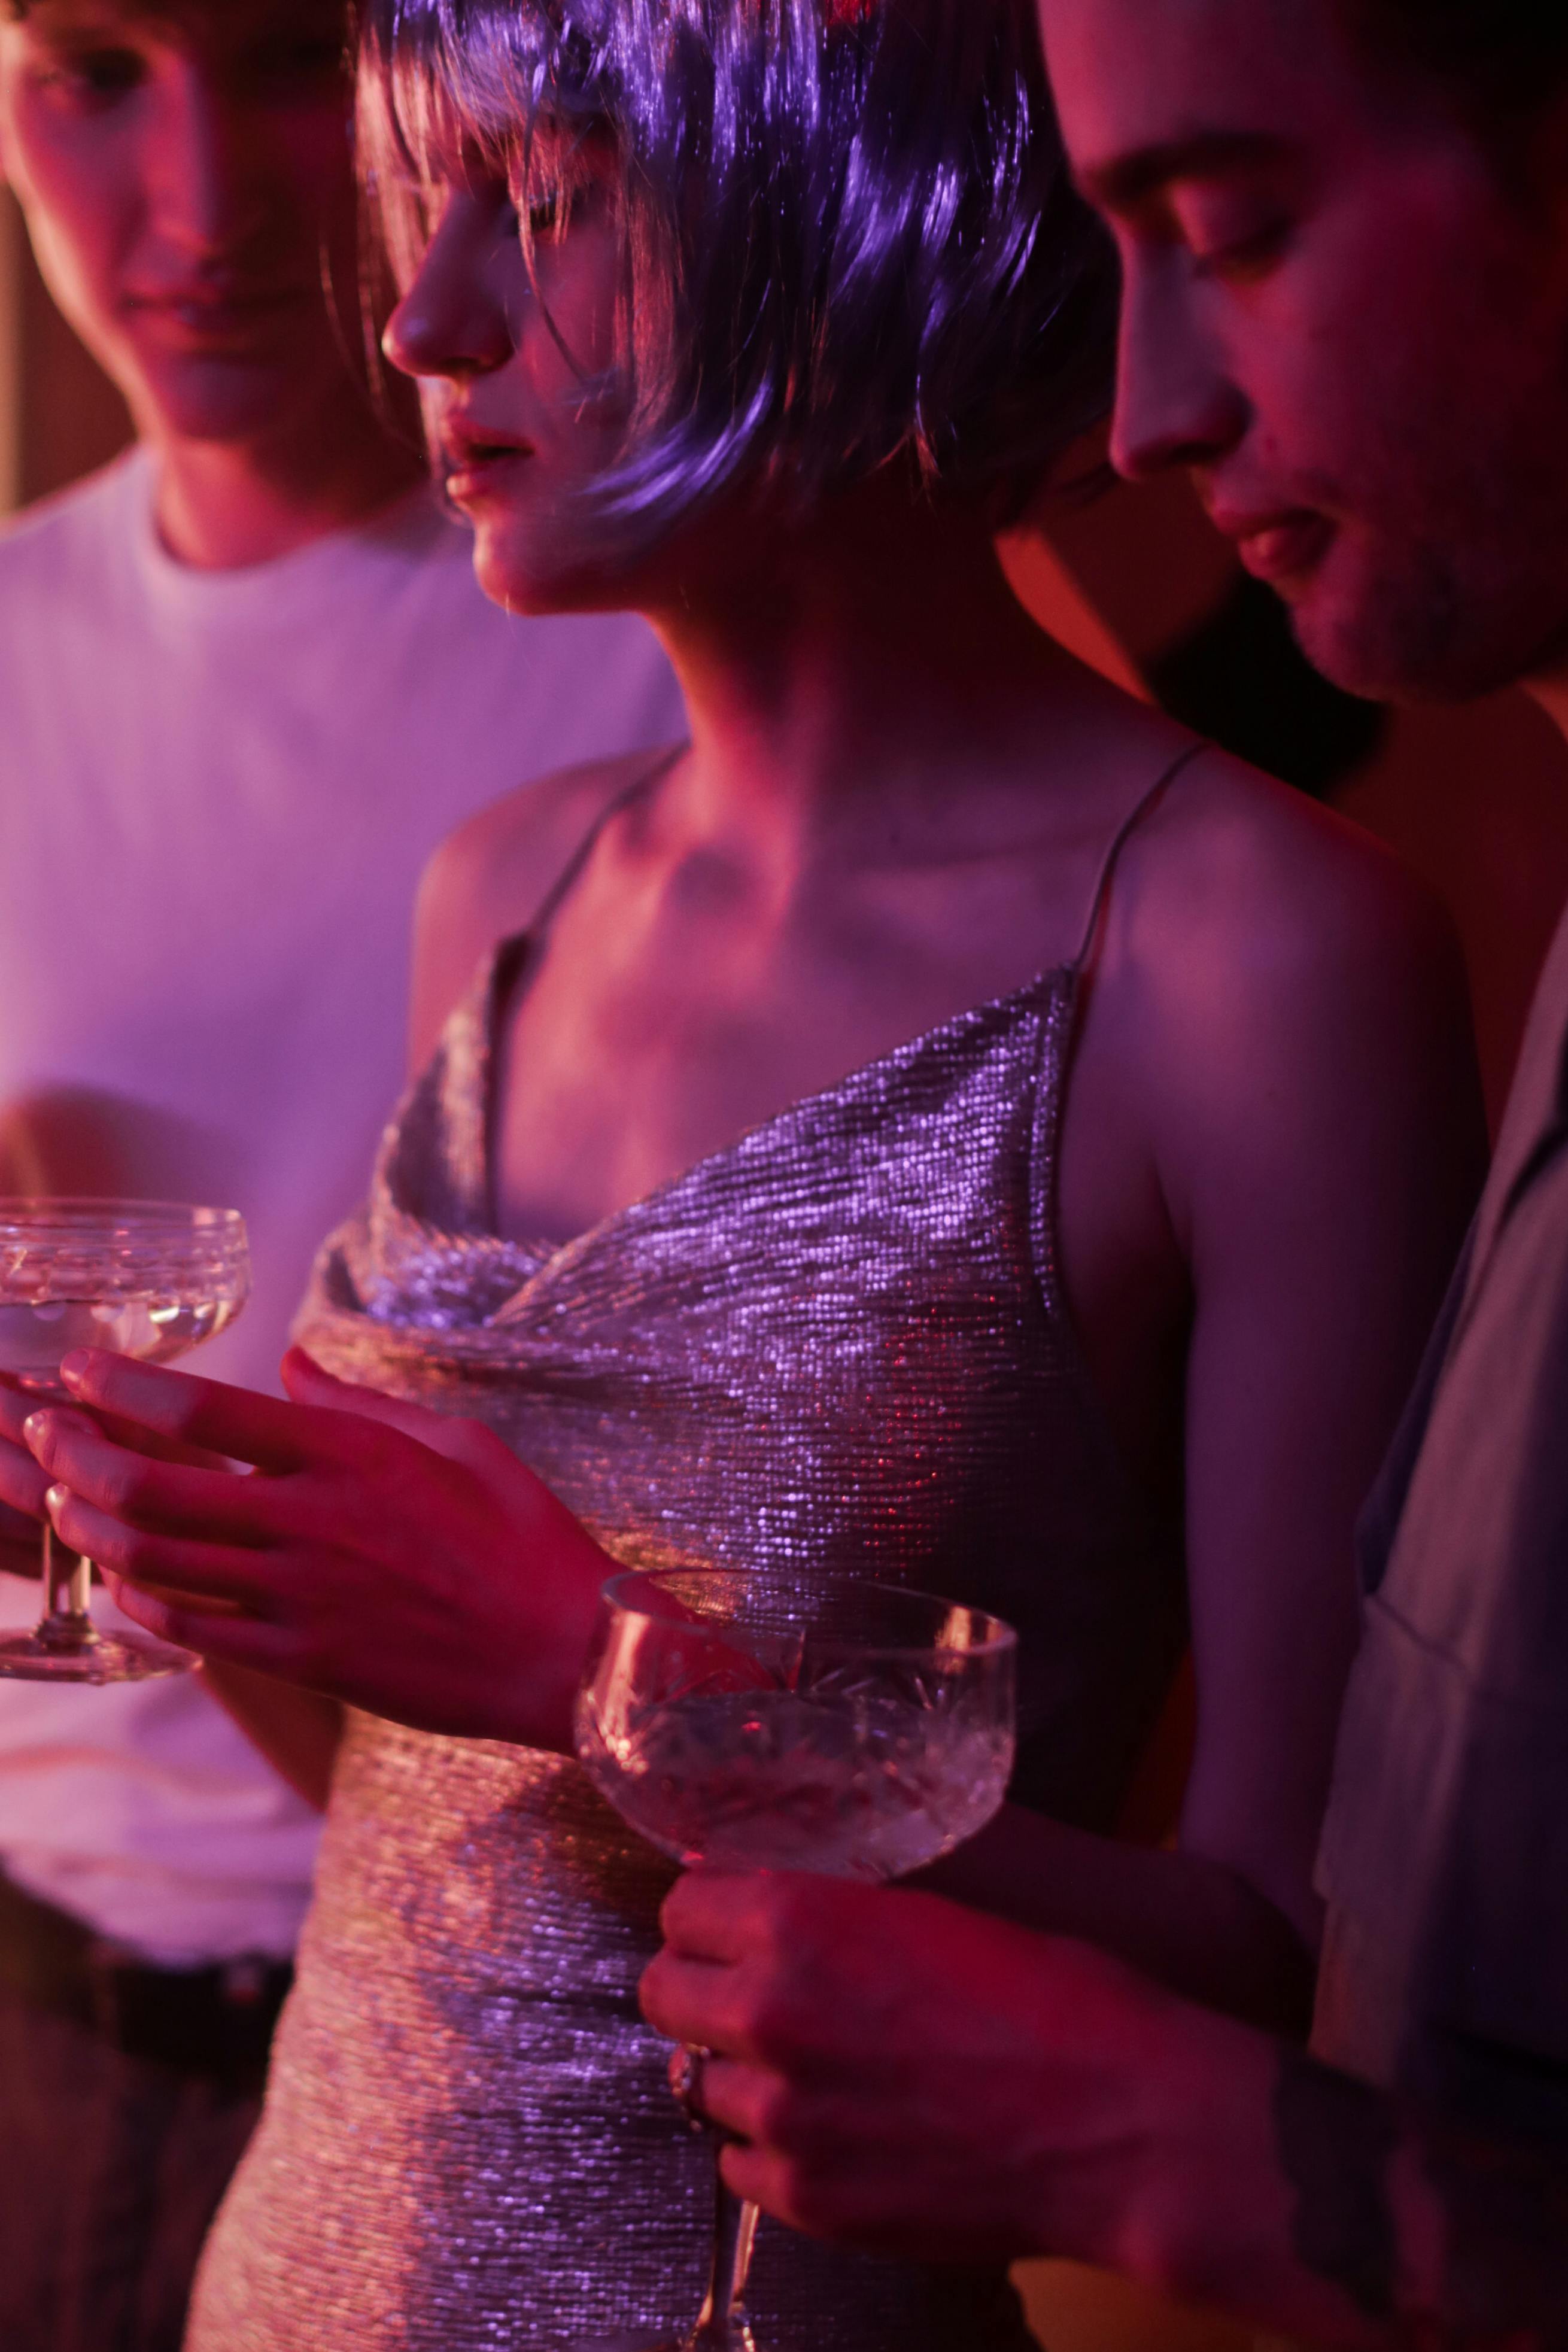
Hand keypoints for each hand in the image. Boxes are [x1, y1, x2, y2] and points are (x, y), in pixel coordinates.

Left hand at [6, 1346, 614, 1747]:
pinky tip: (123, 1580)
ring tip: (61, 1500)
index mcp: (349, 1454)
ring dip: (89, 1525)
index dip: (123, 1385)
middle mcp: (310, 1522)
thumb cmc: (524, 1536)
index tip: (81, 1368)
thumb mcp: (455, 1441)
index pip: (204, 1408)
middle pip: (151, 1484)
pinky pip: (193, 1630)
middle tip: (45, 1432)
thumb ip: (360, 1403)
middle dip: (77, 1453)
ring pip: (154, 1559)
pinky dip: (141, 1601)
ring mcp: (300, 1598)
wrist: (564, 1651)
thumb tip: (290, 1363)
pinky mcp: (305, 1659)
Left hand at [640, 1871, 1259, 2270]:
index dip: (712, 1911)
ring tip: (799, 2067)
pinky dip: (768, 2146)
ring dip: (736, 2068)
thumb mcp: (938, 1904)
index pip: (685, 1902)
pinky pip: (736, 2163)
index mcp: (800, 1918)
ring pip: (693, 2081)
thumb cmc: (1055, 1996)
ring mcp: (783, 2116)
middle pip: (664, 1989)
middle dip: (701, 1983)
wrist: (1124, 2123)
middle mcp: (770, 2012)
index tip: (734, 1922)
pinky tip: (828, 2129)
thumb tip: (770, 1897)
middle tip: (747, 1992)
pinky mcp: (808, 2200)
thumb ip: (837, 1903)